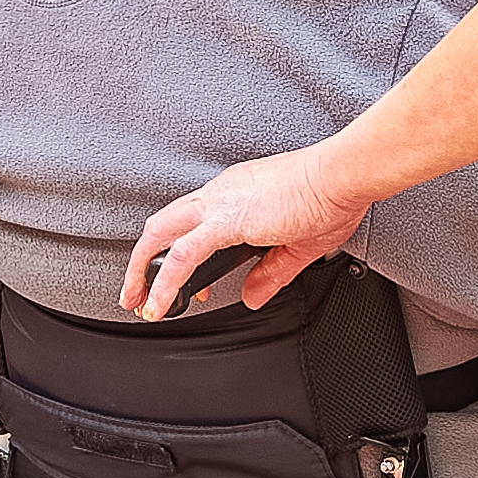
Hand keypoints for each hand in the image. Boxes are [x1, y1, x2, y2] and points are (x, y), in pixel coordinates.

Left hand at [124, 144, 374, 318]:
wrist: (342, 176)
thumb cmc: (330, 197)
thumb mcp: (298, 245)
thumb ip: (270, 274)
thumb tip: (253, 296)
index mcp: (235, 193)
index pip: (193, 223)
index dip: (180, 255)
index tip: (187, 284)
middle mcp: (221, 194)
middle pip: (163, 224)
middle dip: (143, 260)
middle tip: (136, 292)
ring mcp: (219, 204)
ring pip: (160, 234)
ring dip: (142, 271)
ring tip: (137, 301)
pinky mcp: (226, 220)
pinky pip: (183, 254)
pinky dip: (166, 281)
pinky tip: (162, 301)